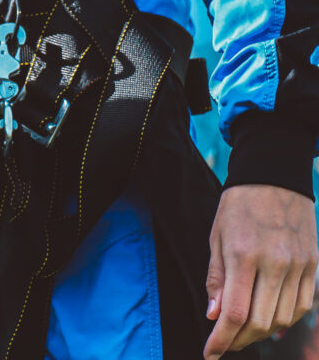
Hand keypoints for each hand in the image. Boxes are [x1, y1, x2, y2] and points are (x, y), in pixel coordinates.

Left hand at [203, 184, 317, 358]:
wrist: (274, 178)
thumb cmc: (238, 207)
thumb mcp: (216, 237)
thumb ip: (216, 278)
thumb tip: (214, 316)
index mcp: (244, 255)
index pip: (234, 312)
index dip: (221, 339)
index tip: (210, 353)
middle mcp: (275, 264)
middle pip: (260, 321)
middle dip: (239, 340)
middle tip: (224, 345)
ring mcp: (299, 266)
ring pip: (283, 318)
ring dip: (261, 333)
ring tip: (243, 335)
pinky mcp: (313, 265)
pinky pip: (302, 305)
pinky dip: (286, 320)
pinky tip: (270, 322)